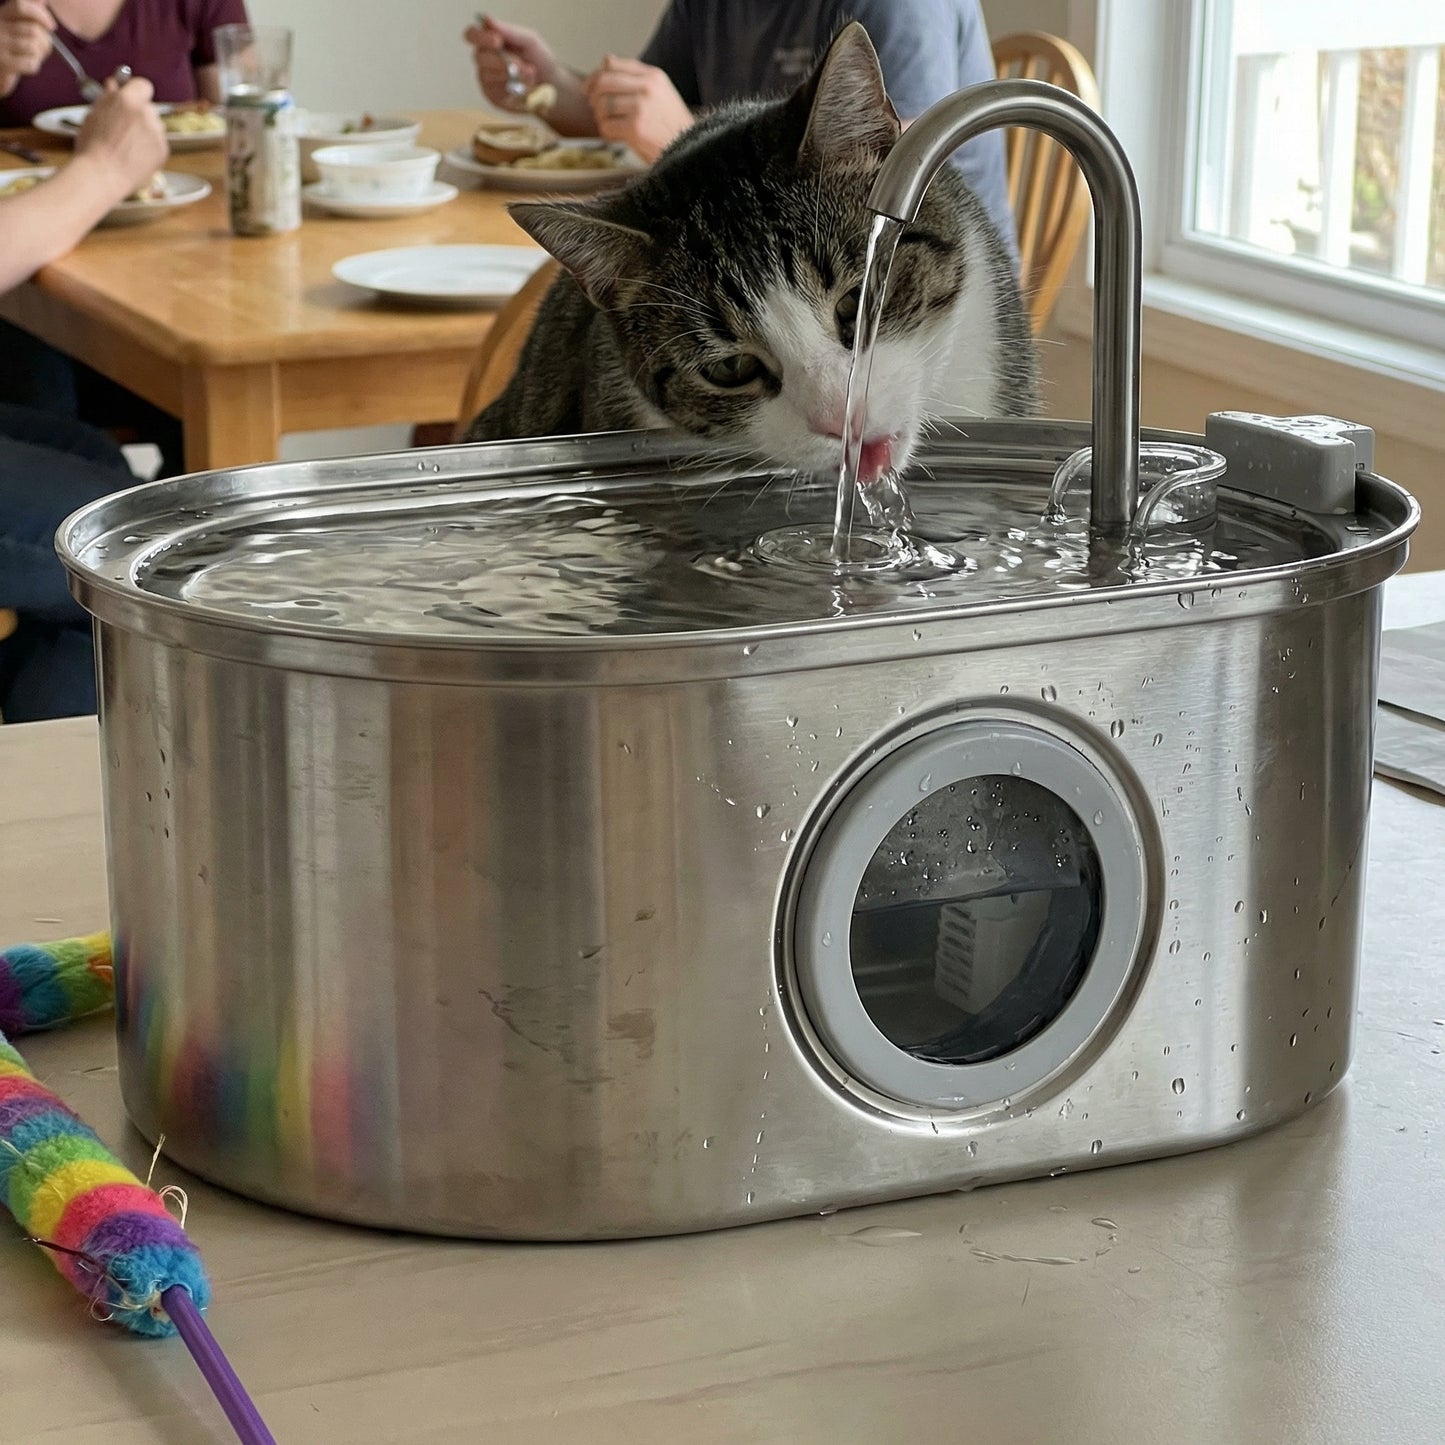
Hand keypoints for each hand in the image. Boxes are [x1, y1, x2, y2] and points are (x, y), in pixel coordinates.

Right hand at [0, 0, 53, 97]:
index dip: (40, 15)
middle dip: (45, 42)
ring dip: (40, 55)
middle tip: (42, 49)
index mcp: (3, 14)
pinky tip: (27, 65)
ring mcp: (0, 45)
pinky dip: (34, 66)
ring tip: (33, 56)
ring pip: (34, 47)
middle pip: (34, 30)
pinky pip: (30, 64)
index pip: (21, 6)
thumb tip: (43, 0)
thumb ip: (30, 12)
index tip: (51, 27)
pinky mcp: (4, 62)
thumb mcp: (17, 24)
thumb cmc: (12, 46)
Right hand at [73, 77, 167, 205]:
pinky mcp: (163, 150)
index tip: (130, 97)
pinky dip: (149, 147)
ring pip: (154, 125)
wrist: (102, 174)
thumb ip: (108, 97)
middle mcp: (146, 114)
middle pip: (148, 107)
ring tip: (126, 144)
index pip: (143, 85)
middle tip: (123, 126)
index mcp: (127, 100)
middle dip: (139, 113)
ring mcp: (157, 133)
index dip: (136, 90)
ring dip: (145, 130)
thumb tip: (114, 85)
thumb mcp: (94, 114)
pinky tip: (134, 155)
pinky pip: (158, 143)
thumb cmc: (93, 146)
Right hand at [464, 13, 563, 109]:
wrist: (553, 86)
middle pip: (479, 57)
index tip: (498, 41)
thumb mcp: (529, 41)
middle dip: (503, 61)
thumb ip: (509, 31)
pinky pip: (496, 91)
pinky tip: (524, 87)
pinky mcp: (493, 97)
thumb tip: (487, 19)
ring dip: (512, 75)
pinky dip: (512, 88)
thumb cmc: (539, 60)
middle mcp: (485, 60)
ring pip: (488, 76)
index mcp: (490, 41)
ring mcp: (487, 80)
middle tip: (521, 65)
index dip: (481, 37)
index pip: (472, 35)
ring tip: (530, 74)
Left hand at [583, 56, 691, 163]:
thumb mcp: (659, 92)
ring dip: (600, 117)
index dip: (594, 76)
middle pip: (603, 83)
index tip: (588, 89)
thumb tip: (605, 60)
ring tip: (611, 124)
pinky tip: (617, 136)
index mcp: (652, 75)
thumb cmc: (671, 123)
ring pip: (602, 106)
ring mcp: (641, 107)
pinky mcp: (635, 128)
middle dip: (593, 97)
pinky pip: (607, 126)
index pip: (612, 65)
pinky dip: (607, 133)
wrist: (689, 148)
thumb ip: (634, 76)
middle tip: (595, 108)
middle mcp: (647, 87)